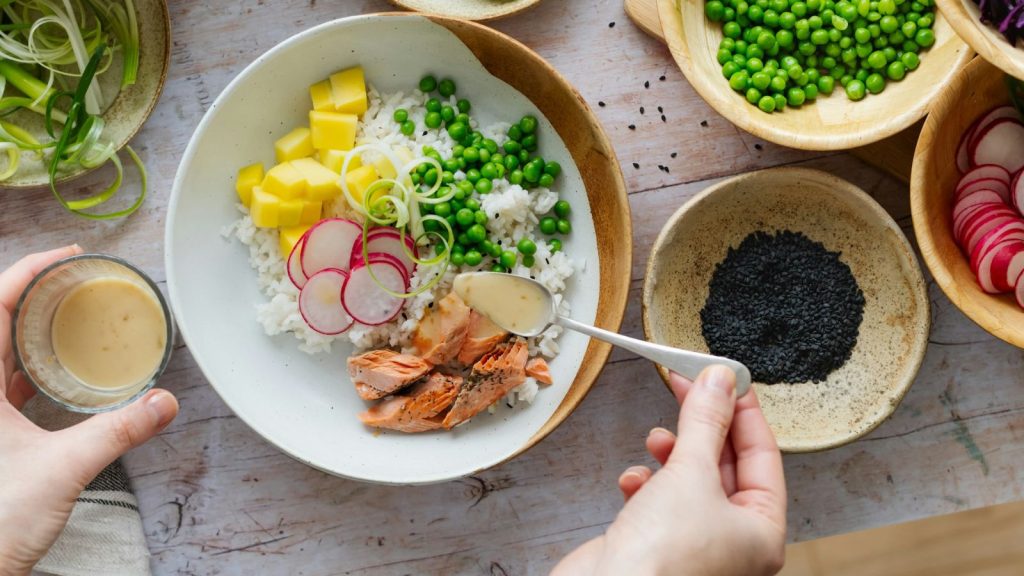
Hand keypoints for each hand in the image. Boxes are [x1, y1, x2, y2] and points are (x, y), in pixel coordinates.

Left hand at [0, 246, 179, 575]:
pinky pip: (3, 384)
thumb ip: (118, 431)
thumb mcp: (64, 470)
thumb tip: (165, 401)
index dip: (28, 272)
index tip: (67, 257)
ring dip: (30, 330)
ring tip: (72, 317)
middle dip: (34, 294)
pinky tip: (59, 374)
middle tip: (76, 281)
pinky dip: (30, 367)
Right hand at [553, 366, 786, 575]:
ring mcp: (693, 544)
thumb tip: (720, 381)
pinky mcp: (656, 544)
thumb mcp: (690, 473)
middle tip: (687, 387)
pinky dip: (646, 485)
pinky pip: (659, 501)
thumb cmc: (661, 560)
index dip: (743, 412)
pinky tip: (633, 481)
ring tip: (657, 439)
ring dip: (672, 455)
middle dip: (702, 428)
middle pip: (725, 465)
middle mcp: (733, 543)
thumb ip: (706, 422)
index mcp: (762, 533)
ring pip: (690, 481)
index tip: (725, 378)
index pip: (763, 456)